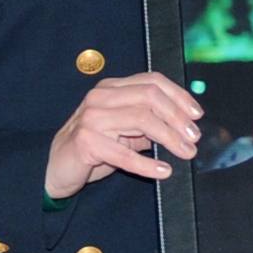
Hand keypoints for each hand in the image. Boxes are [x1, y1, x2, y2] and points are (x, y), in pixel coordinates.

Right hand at [44, 73, 202, 199]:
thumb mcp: (124, 133)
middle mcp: (101, 98)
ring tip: (186, 153)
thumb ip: (148, 127)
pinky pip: (124, 154)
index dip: (179, 96)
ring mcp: (92, 118)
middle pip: (150, 97)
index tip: (197, 115)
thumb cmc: (93, 149)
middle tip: (195, 138)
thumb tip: (184, 129)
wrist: (55, 168)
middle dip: (178, 117)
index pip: (152, 81)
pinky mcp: (86, 142)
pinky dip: (147, 164)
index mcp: (111, 88)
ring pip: (141, 120)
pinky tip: (164, 172)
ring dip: (170, 138)